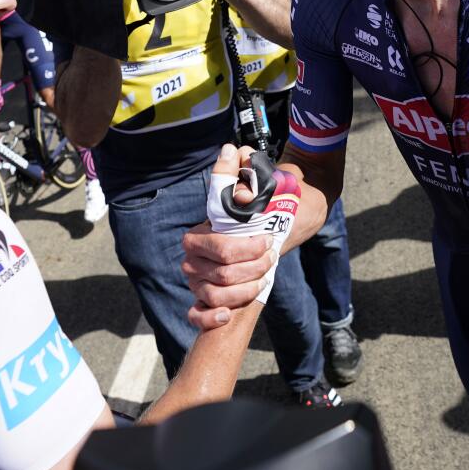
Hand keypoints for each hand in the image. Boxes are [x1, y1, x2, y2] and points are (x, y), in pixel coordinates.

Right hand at [182, 144, 275, 328]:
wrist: (276, 225)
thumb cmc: (266, 206)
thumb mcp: (260, 184)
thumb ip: (243, 168)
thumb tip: (233, 152)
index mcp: (199, 232)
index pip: (219, 248)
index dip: (247, 249)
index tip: (267, 243)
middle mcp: (192, 258)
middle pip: (222, 274)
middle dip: (253, 268)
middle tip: (269, 256)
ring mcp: (197, 280)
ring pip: (217, 296)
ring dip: (247, 289)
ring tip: (263, 276)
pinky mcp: (206, 298)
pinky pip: (197, 315)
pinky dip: (209, 318)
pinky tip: (226, 315)